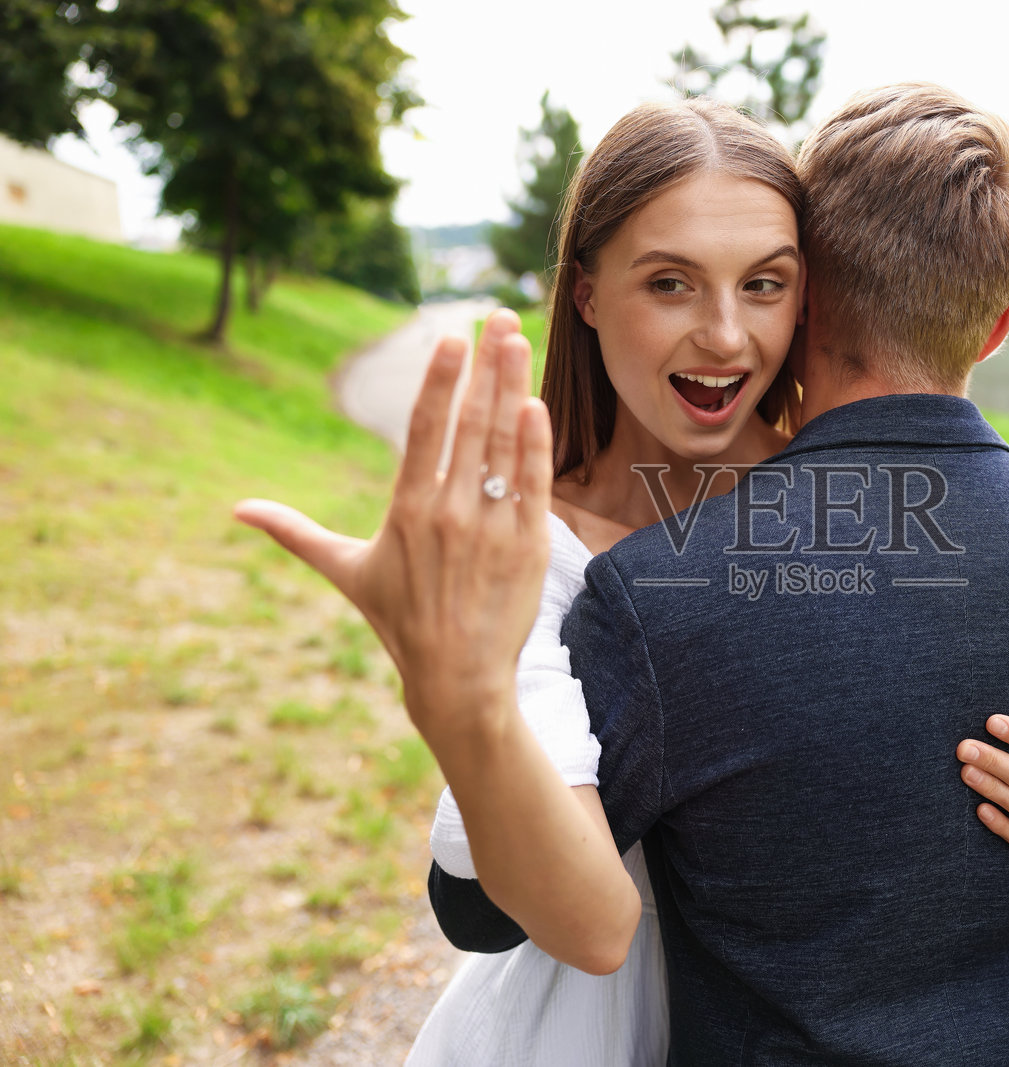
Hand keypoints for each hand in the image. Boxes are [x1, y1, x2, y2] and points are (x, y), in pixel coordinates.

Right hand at [233, 310, 553, 738]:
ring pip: (505, 444)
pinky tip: (536, 405)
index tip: (454, 337)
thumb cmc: (400, 620)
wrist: (458, 678)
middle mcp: (449, 512)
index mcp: (406, 509)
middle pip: (470, 424)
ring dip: (515, 388)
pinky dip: (535, 444)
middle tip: (499, 319)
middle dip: (487, 366)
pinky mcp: (528, 546)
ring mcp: (492, 527)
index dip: (439, 379)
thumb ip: (295, 533)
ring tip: (520, 342)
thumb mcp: (346, 572)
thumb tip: (235, 509)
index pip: (423, 429)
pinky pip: (533, 484)